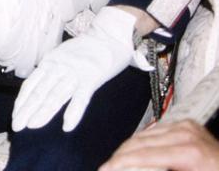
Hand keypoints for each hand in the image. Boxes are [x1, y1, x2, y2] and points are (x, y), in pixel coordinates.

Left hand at [12, 6, 150, 132]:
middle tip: (16, 126)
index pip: (31, 84)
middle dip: (27, 110)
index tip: (15, 115)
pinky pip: (81, 98)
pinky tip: (66, 126)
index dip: (22, 100)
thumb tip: (37, 86)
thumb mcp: (61, 56)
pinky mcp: (91, 79)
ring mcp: (74, 73)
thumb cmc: (85, 49)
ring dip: (43, 112)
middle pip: (40, 91)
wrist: (108, 36)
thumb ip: (51, 70)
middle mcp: (58, 67)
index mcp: (50, 62)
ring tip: (32, 125)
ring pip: (56, 95)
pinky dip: (73, 113)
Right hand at [99, 120, 218, 170]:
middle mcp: (186, 132)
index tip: (105, 170)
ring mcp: (186, 127)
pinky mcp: (187, 127)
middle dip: (119, 158)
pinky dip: (141, 144)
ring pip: (144, 135)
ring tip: (115, 164)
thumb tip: (129, 168)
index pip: (141, 154)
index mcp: (188, 151)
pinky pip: (154, 132)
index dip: (118, 163)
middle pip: (139, 142)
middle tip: (105, 168)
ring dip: (127, 151)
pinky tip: (133, 155)